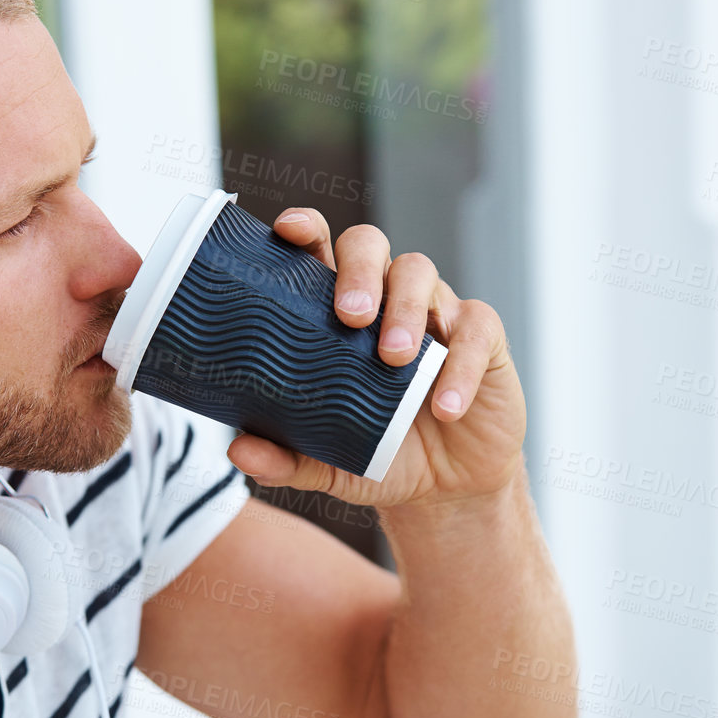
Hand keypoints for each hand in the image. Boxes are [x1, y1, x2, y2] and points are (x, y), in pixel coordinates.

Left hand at [224, 207, 526, 510]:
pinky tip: (444, 406)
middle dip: (357, 271)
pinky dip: (458, 366)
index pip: (319, 250)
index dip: (306, 228)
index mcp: (338, 310)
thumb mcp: (329, 462)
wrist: (447, 488)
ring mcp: (436, 310)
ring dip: (404, 311)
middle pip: (369, 244)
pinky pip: (474, 330)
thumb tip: (236, 449)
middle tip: (349, 316)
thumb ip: (285, 456)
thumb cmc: (381, 455)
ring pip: (419, 273)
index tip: (289, 231)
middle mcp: (385, 295)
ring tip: (392, 359)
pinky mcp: (481, 337)